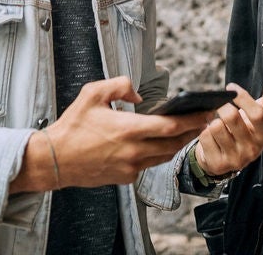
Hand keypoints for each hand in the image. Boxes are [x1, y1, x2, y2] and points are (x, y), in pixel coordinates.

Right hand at [11, 76, 208, 192]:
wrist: (55, 159)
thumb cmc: (73, 126)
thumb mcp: (92, 93)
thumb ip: (119, 85)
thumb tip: (138, 95)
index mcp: (129, 129)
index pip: (171, 126)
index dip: (193, 120)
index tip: (206, 114)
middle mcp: (134, 151)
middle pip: (174, 143)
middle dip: (192, 132)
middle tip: (205, 122)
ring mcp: (131, 167)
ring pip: (164, 156)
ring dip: (178, 144)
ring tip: (189, 132)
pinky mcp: (125, 177)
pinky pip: (149, 164)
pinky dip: (159, 153)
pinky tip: (161, 144)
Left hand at [194, 71, 262, 177]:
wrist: (228, 156)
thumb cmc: (247, 128)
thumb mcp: (262, 112)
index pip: (257, 113)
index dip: (242, 97)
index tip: (231, 88)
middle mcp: (253, 149)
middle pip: (231, 116)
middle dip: (222, 106)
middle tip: (222, 106)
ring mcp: (236, 159)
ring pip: (216, 126)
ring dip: (213, 121)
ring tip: (219, 125)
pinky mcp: (218, 164)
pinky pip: (205, 137)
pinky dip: (205, 132)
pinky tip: (212, 137)